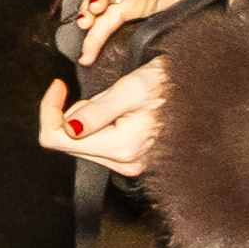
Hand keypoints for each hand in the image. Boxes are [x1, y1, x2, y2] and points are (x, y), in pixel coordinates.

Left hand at [45, 62, 170, 175]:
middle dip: (69, 114)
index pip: (57, 138)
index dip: (49, 110)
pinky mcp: (132, 158)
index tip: (58, 86)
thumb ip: (97, 111)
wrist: (199, 91)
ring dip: (83, 119)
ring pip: (80, 143)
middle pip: (67, 143)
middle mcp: (125, 162)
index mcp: (122, 148)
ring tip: (110, 102)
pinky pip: (96, 144)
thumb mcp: (131, 88)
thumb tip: (68, 128)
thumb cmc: (171, 85)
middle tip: (91, 93)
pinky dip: (94, 125)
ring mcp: (129, 162)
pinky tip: (112, 112)